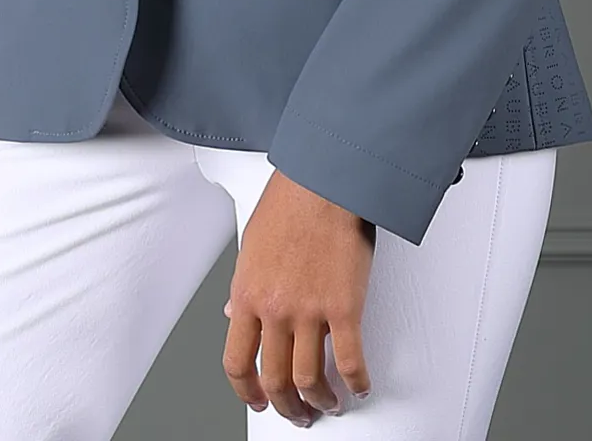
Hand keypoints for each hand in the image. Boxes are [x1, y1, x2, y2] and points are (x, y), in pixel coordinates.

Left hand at [222, 168, 374, 423]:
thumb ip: (243, 285)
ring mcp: (309, 311)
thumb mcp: (251, 244)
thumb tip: (231, 312)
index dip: (246, 391)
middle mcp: (275, 309)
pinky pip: (350, 360)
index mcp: (247, 294)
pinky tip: (359, 385)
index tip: (257, 400)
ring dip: (320, 401)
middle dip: (286, 406)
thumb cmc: (290, 201)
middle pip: (275, 379)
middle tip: (297, 412)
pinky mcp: (344, 307)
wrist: (325, 179)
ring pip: (309, 379)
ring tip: (328, 403)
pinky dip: (356, 382)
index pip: (236, 361)